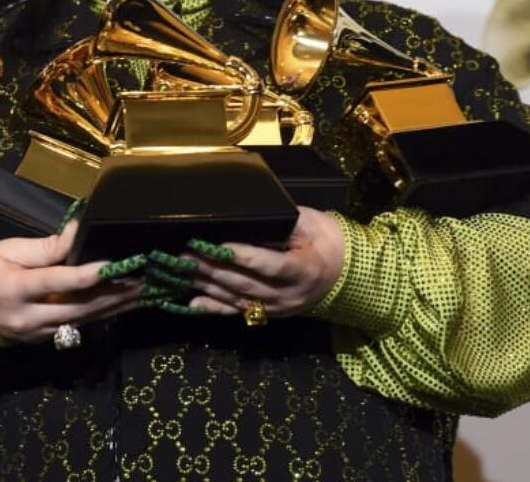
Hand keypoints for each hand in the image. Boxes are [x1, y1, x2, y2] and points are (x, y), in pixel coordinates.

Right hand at [0, 220, 141, 342]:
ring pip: (81, 320)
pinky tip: (119, 306)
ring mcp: (35, 333)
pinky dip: (99, 315)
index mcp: (15, 288)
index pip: (57, 281)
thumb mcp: (9, 249)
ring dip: (113, 307)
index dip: (87, 274)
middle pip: (78, 307)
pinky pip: (75, 327)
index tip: (113, 264)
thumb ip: (46, 247)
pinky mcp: (42, 340)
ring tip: (141, 292)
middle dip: (113, 294)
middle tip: (142, 279)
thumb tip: (78, 231)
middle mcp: (28, 316)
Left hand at [186, 206, 343, 317]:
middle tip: (185, 254)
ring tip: (182, 271)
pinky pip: (239, 312)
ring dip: (207, 285)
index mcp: (305, 270)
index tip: (217, 244)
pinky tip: (194, 303)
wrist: (346, 270)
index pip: (270, 265)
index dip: (243, 255)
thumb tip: (249, 216)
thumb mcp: (311, 224)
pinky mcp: (271, 313)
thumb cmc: (328, 240)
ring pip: (238, 298)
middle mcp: (290, 295)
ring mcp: (279, 308)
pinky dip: (215, 307)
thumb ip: (282, 222)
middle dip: (213, 268)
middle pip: (246, 283)